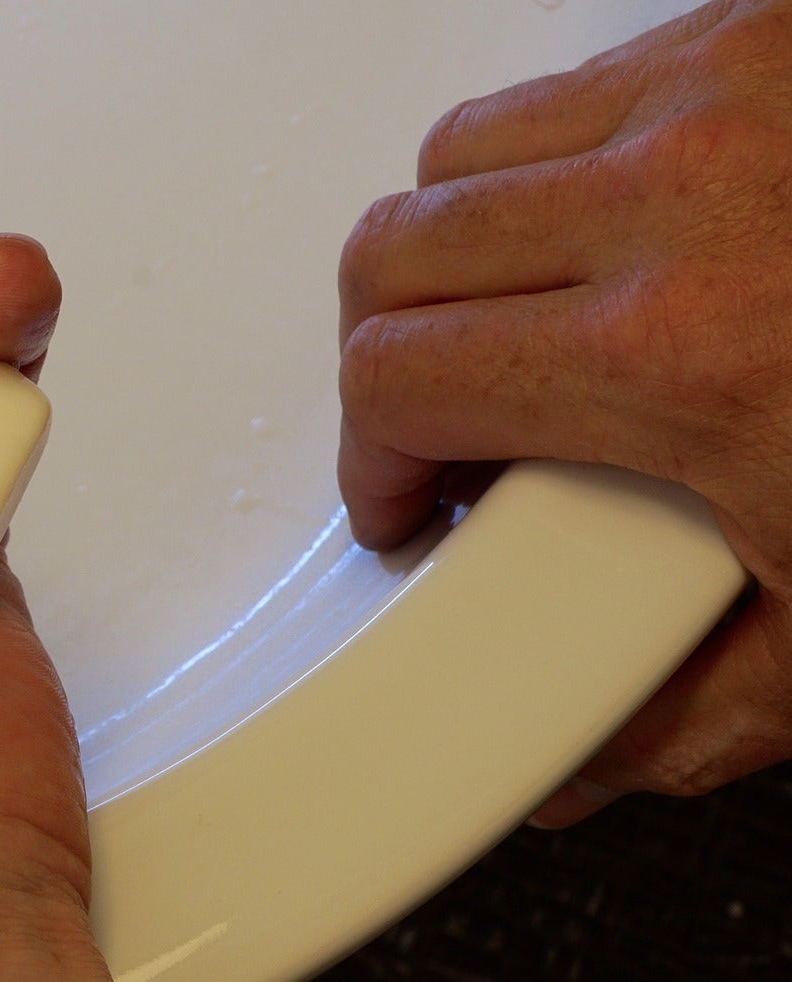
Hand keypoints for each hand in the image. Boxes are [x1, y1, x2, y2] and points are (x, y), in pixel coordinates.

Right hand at [338, 0, 791, 825]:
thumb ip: (691, 714)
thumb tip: (578, 766)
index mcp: (685, 355)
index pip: (398, 376)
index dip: (373, 458)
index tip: (408, 497)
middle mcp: (689, 190)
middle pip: (394, 246)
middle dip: (384, 352)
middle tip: (438, 421)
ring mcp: (733, 86)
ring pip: (464, 152)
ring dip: (453, 250)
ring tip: (515, 324)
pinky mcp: (772, 29)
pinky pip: (582, 80)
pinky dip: (557, 166)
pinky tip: (617, 237)